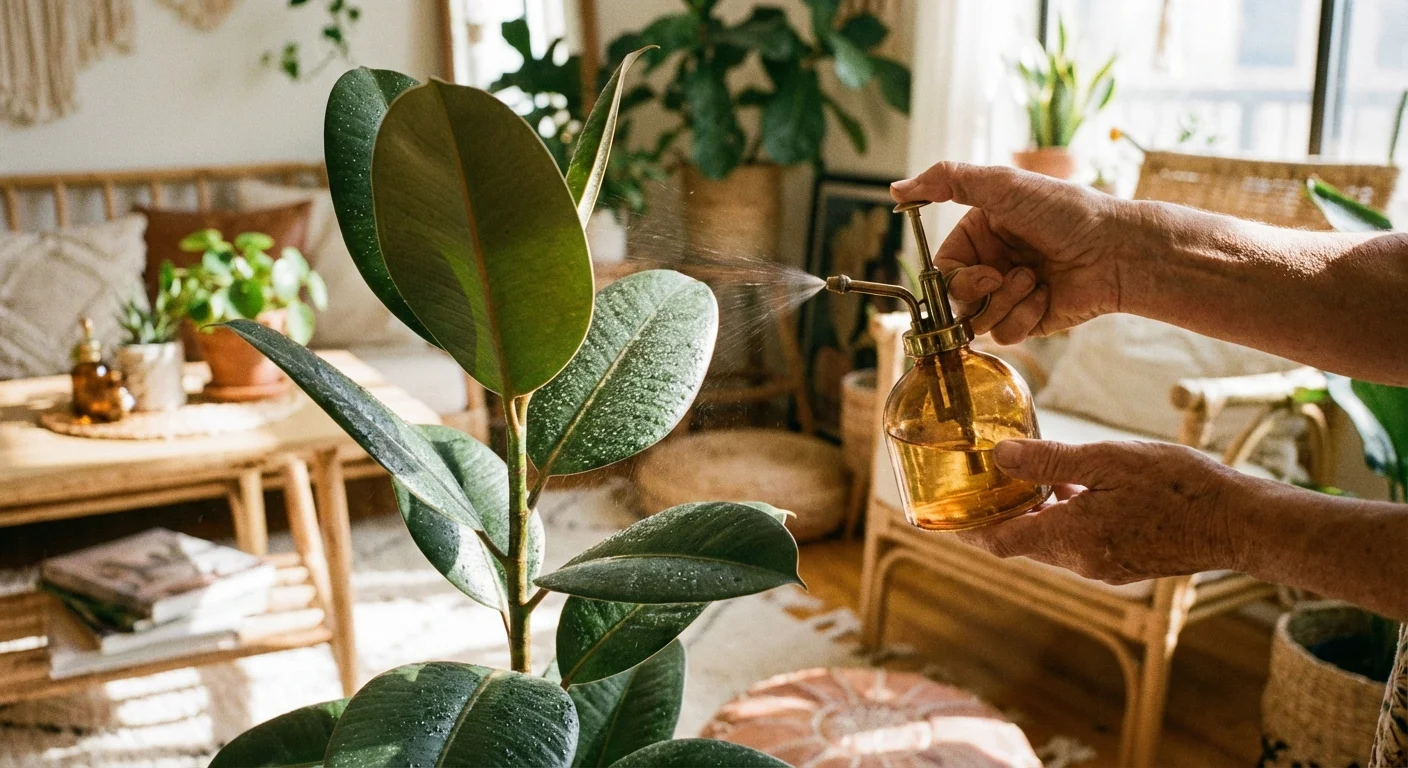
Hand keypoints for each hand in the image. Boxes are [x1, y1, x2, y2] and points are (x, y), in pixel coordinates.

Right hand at [891, 162, 1129, 343]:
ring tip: (1035, 280)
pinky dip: (1025, 315)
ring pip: (975, 320)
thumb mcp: (1002, 185)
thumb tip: (895, 189)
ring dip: (1005, 300)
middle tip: (1003, 275)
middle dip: (978, 290)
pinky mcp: (1029, 321)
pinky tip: (1048, 295)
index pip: (941, 268)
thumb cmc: (1065, 212)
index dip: (953, 276)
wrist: (1115, 250)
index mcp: (980, 234)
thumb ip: (945, 182)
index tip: (979, 269)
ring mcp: (1009, 295)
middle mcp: (991, 265)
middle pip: (953, 300)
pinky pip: (1004, 334)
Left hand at [957, 439, 1244, 582]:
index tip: (941, 515)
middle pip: (1021, 543)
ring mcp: (1105, 567)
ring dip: (1034, 515)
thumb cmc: (1178, 487)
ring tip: (1024, 477)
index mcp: (1071, 538)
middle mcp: (1082, 562)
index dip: (966, 530)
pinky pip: (1079, 543)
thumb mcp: (1107, 460)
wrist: (1239, 523)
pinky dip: (1064, 519)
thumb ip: (1050, 461)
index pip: (998, 542)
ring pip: (1051, 542)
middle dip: (998, 516)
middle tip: (979, 484)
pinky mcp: (1125, 564)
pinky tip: (1074, 488)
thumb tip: (999, 456)